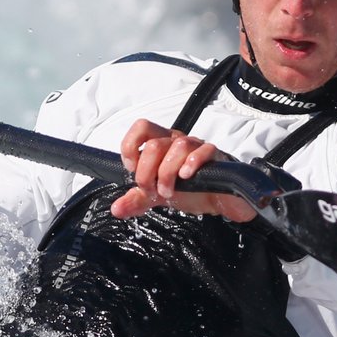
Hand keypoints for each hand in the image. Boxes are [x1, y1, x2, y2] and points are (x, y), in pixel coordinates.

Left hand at [111, 119, 257, 221]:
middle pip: (155, 144)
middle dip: (147, 171)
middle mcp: (177, 141)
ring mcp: (197, 147)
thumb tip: (116, 209)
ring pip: (177, 147)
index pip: (142, 128)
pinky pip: (203, 151)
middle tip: (152, 190)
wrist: (220, 199)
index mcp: (162, 144)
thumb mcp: (158, 196)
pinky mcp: (215, 156)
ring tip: (168, 192)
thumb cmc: (191, 190)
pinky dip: (191, 164)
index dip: (130, 147)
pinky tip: (186, 178)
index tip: (131, 169)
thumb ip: (137, 200)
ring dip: (167, 174)